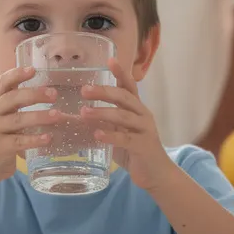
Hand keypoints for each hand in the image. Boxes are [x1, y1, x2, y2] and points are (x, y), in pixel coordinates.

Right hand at [0, 66, 57, 183]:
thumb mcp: (3, 114)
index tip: (33, 70)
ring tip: (57, 115)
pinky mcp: (0, 147)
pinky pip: (19, 141)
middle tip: (54, 94)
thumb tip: (49, 89)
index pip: (4, 81)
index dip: (18, 74)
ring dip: (39, 116)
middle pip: (13, 98)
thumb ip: (17, 101)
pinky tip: (48, 138)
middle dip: (34, 94)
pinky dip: (34, 139)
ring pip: (18, 120)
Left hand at [81, 58, 177, 191]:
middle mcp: (143, 114)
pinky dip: (111, 136)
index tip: (110, 59)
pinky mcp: (144, 146)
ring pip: (123, 116)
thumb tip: (77, 114)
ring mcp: (145, 129)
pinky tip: (97, 134)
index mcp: (137, 108)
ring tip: (84, 112)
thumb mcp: (119, 131)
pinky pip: (126, 139)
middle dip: (103, 91)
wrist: (156, 173)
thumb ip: (105, 121)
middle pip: (124, 97)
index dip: (120, 72)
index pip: (129, 85)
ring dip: (102, 112)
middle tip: (84, 90)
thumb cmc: (134, 150)